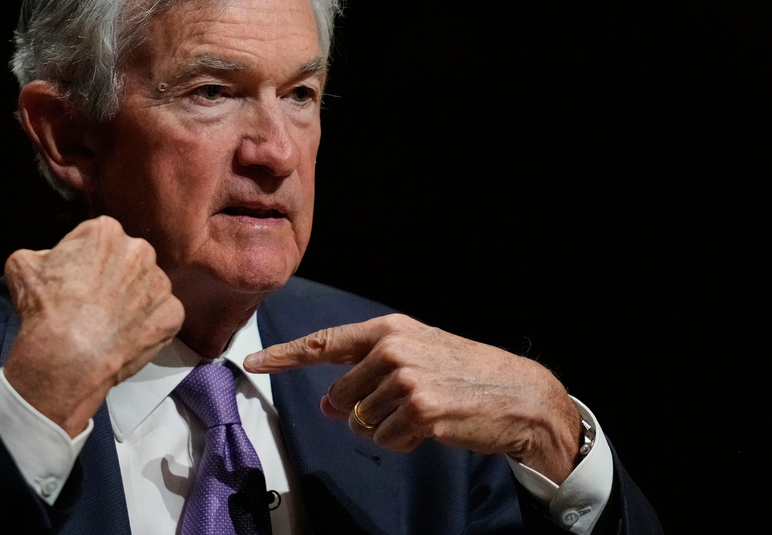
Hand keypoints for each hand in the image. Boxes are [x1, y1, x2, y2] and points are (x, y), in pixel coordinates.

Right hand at [3, 216, 183, 436]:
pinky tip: (126, 337)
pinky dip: (148, 325)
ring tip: (110, 323)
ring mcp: (160, 283)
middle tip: (95, 302)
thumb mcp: (22, 266)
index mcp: (106, 231)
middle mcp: (140, 250)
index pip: (98, 239)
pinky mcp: (172, 313)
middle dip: (115, 276)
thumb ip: (41, 254)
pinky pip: (161, 316)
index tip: (76, 280)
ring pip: (147, 287)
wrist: (67, 355)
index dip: (85, 260)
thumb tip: (50, 259)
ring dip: (134, 300)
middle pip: (128, 260)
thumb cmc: (44, 308)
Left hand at [244, 314, 581, 483]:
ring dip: (386, 428)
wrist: (519, 395)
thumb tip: (329, 402)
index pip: (325, 341)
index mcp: (389, 329)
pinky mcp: (420, 410)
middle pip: (340, 396)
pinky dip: (403, 443)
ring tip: (422, 414)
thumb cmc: (466, 374)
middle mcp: (393, 348)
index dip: (285, 354)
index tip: (253, 361)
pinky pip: (386, 440)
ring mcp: (405, 379)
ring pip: (361, 422)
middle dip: (359, 411)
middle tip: (398, 407)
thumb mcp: (417, 356)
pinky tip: (429, 429)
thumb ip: (369, 371)